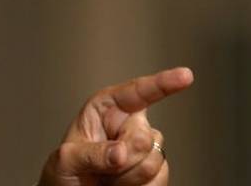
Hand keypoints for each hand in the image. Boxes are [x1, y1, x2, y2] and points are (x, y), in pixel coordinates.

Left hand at [38, 67, 193, 185]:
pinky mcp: (156, 171)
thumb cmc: (65, 173)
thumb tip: (120, 152)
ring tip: (107, 177)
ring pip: (154, 160)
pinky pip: (160, 179)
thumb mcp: (67, 159)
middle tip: (101, 167)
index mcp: (106, 110)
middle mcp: (129, 126)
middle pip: (144, 137)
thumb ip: (91, 153)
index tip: (185, 76)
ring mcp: (145, 149)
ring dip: (127, 176)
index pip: (136, 93)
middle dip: (122, 156)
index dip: (162, 83)